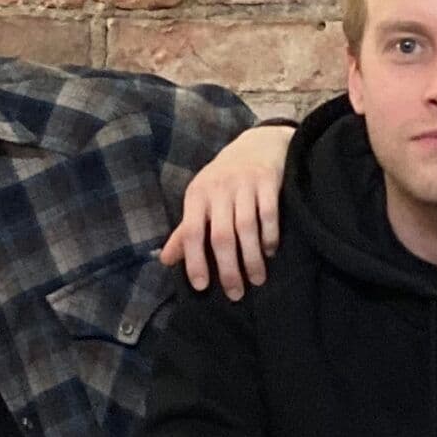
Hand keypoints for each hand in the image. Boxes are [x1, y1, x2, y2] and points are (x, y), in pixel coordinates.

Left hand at [161, 122, 290, 298]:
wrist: (258, 143)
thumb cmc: (224, 180)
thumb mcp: (200, 200)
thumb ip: (186, 231)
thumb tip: (165, 260)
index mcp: (197, 195)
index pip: (192, 232)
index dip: (195, 260)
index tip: (201, 286)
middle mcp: (218, 189)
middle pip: (221, 236)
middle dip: (228, 268)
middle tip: (235, 294)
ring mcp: (244, 184)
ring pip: (246, 228)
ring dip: (252, 258)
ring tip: (257, 279)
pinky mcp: (267, 181)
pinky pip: (269, 214)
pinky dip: (269, 236)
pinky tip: (270, 252)